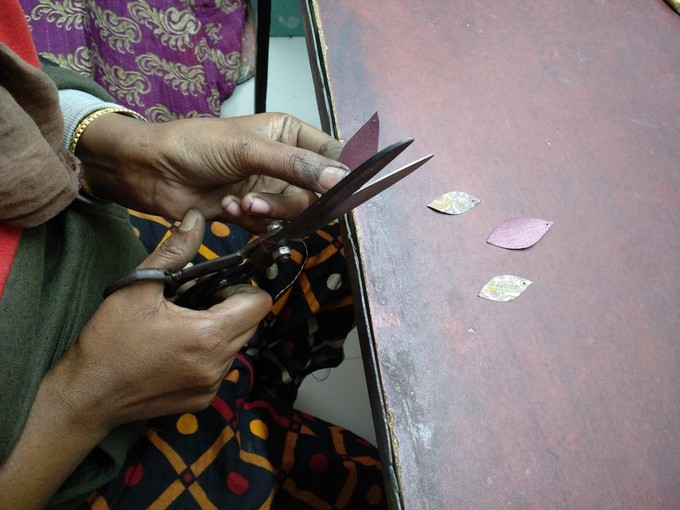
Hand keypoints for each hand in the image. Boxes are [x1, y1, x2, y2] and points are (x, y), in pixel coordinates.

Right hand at [52, 209, 271, 429]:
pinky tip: (175, 350)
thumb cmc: (109, 341)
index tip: (213, 287)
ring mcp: (212, 386)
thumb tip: (197, 218)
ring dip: (218, 330)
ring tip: (180, 326)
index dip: (242, 288)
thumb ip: (175, 250)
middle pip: (250, 324)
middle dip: (229, 307)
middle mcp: (219, 365)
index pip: (260, 304)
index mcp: (209, 336)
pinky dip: (207, 354)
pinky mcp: (203, 399)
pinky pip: (220, 367)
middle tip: (191, 302)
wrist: (86, 396)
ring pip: (236, 345)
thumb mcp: (138, 288)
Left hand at [76, 112, 347, 231]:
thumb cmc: (197, 145)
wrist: (152, 171)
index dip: (340, 175)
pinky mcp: (253, 211)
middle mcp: (285, 162)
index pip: (332, 155)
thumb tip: (341, 179)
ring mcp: (269, 188)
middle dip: (290, 202)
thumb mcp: (249, 149)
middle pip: (316, 192)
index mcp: (290, 134)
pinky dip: (251, 221)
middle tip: (262, 202)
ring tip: (240, 205)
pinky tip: (227, 209)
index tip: (342, 194)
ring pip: (294, 213)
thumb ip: (296, 165)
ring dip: (268, 213)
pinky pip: (270, 225)